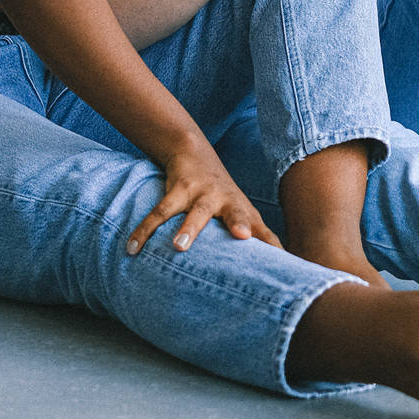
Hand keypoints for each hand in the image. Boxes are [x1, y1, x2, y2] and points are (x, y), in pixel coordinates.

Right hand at [125, 132, 282, 255]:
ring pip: (194, 212)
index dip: (271, 243)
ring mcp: (202, 193)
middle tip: (241, 236)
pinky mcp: (178, 188)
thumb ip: (262, 240)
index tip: (282, 259)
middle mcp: (227, 202)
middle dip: (239, 224)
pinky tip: (132, 249)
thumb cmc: (224, 197)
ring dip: (188, 229)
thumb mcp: (245, 214)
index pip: (263, 231)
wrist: (194, 152)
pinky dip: (144, 231)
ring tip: (178, 247)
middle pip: (236, 213)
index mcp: (245, 213)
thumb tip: (286, 266)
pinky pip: (159, 211)